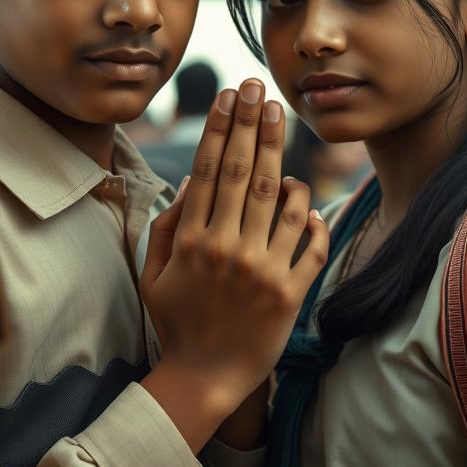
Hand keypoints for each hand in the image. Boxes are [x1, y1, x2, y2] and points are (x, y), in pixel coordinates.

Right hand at [140, 79, 328, 447]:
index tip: (231, 94)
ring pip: (281, 201)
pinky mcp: (291, 294)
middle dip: (254, 125)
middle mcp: (229, 249)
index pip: (209, 169)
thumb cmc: (176, 322)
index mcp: (194, 241)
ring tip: (282, 129)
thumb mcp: (155, 274)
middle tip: (261, 88)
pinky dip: (311, 219)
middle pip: (245, 173)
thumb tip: (190, 181)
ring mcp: (264, 271)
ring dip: (286, 163)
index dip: (222, 127)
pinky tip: (303, 201)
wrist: (205, 378)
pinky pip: (310, 245)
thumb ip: (168, 226)